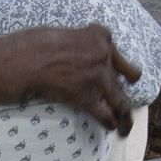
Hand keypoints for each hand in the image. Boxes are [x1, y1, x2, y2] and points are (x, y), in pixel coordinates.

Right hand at [0, 23, 138, 132]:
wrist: (28, 59)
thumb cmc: (39, 42)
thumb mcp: (68, 33)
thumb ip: (81, 44)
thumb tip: (80, 56)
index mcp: (101, 35)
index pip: (115, 51)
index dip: (117, 62)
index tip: (119, 69)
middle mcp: (105, 55)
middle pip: (126, 75)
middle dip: (130, 85)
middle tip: (131, 92)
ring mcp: (99, 78)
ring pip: (121, 100)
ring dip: (125, 115)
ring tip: (127, 126)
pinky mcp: (88, 97)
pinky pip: (105, 113)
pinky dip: (109, 122)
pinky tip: (110, 127)